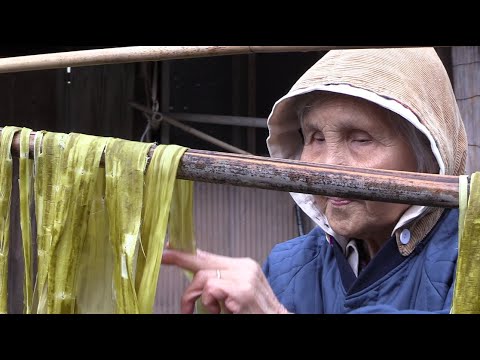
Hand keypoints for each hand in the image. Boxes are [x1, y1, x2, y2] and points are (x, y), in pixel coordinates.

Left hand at [161, 248, 288, 313]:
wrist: (278, 320)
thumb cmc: (256, 311)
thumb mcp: (237, 291)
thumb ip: (220, 280)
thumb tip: (197, 273)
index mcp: (243, 266)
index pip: (209, 256)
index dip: (187, 253)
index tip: (169, 249)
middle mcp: (244, 267)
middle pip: (203, 261)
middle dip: (181, 260)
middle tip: (164, 258)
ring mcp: (244, 278)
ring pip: (204, 276)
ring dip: (194, 296)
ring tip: (199, 310)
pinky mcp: (242, 291)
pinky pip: (211, 289)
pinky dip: (207, 302)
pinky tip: (218, 310)